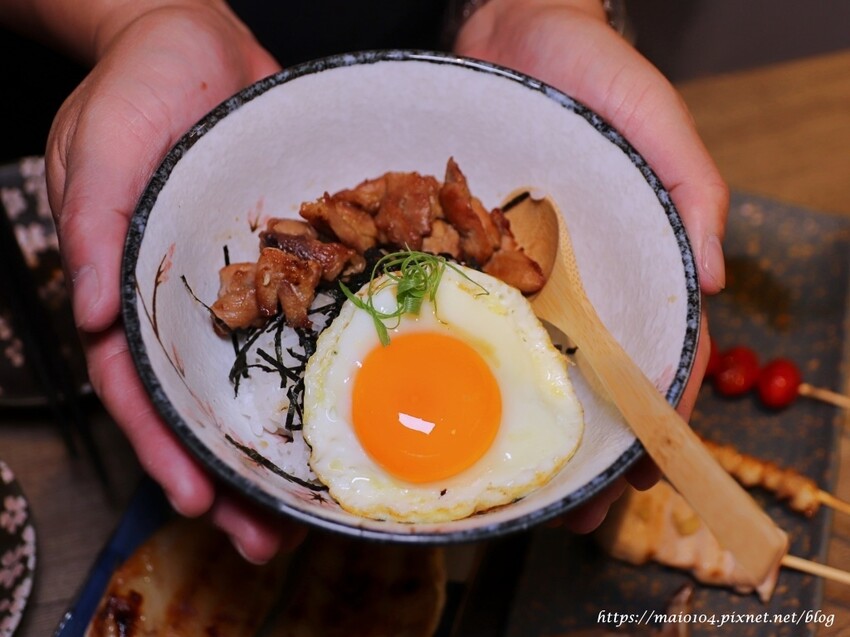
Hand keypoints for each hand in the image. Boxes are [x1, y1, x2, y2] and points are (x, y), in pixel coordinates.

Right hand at [45, 0, 304, 561]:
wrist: (197, 41)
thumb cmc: (136, 87)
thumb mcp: (96, 143)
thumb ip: (94, 221)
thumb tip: (94, 310)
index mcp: (133, 290)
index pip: (141, 391)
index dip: (165, 452)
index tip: (199, 503)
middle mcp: (192, 303)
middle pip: (209, 406)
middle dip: (235, 475)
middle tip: (270, 538)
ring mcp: (246, 286)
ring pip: (265, 379)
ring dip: (288, 443)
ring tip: (319, 505)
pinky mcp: (292, 259)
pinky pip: (311, 320)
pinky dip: (329, 368)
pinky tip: (359, 408)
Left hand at [456, 0, 726, 525]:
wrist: (506, 28)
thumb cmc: (593, 75)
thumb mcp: (653, 120)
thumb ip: (691, 186)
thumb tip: (717, 278)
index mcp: (618, 263)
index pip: (647, 353)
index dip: (652, 416)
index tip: (642, 473)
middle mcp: (558, 280)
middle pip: (574, 378)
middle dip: (574, 447)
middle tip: (566, 514)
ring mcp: (499, 271)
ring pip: (506, 360)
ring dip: (506, 428)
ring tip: (500, 490)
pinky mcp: (448, 251)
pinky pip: (445, 310)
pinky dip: (443, 359)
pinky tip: (430, 406)